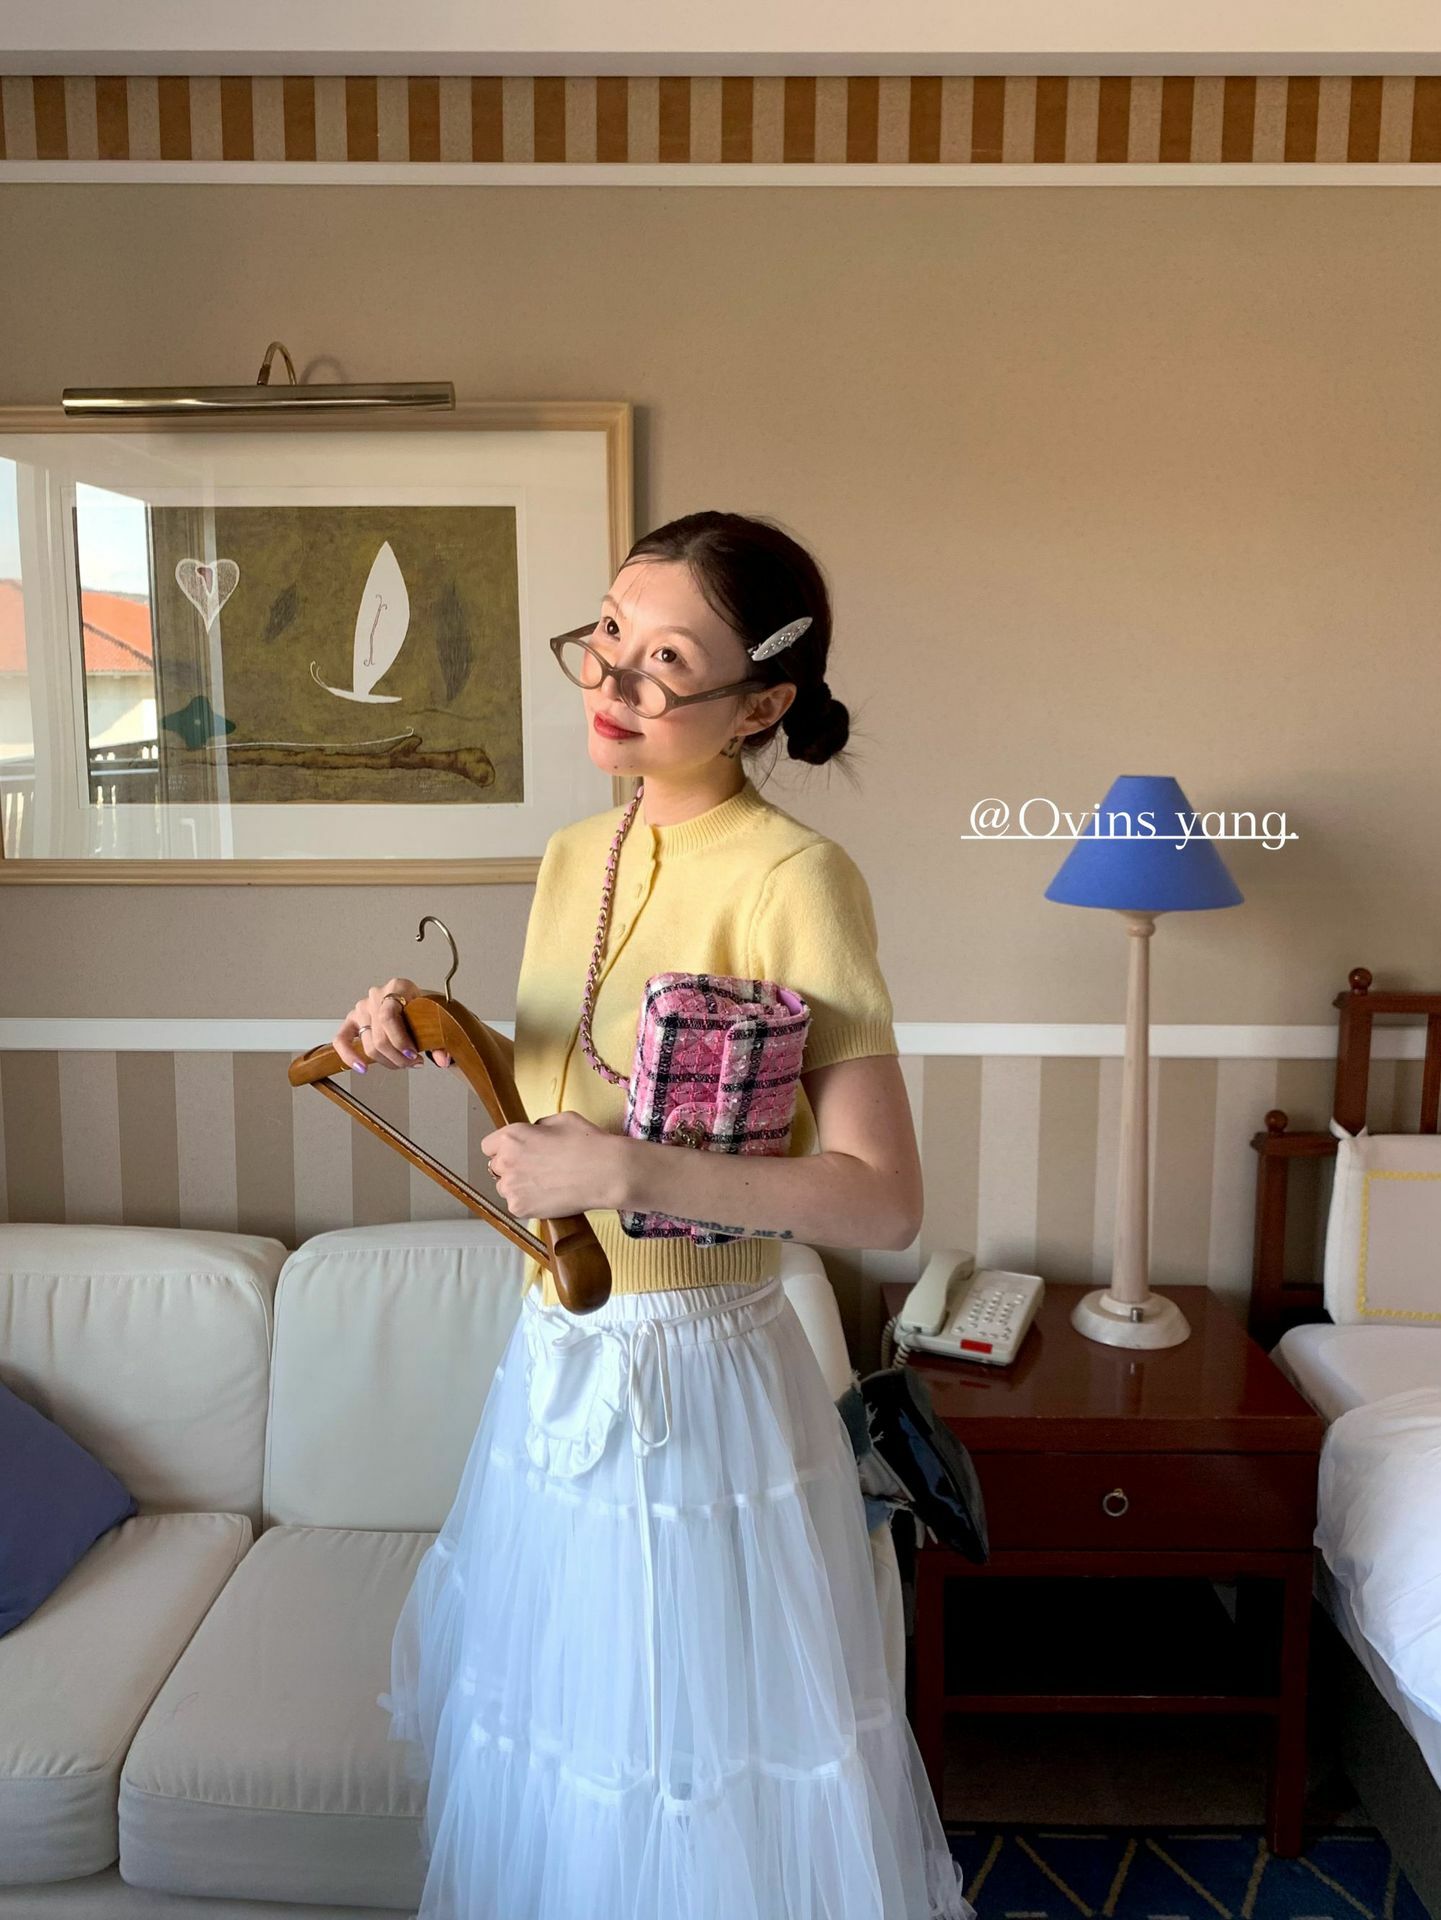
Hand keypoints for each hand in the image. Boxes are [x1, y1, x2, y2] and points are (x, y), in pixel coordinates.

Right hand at [330, 977, 451, 1072]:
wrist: (419, 1002)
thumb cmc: (425, 1008)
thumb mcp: (437, 1018)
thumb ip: (441, 1040)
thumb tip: (443, 1060)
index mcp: (398, 987)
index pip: (389, 1016)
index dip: (400, 1040)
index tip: (413, 1054)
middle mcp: (377, 995)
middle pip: (380, 1036)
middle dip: (397, 1056)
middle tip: (412, 1063)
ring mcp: (363, 1007)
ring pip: (368, 1043)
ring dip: (386, 1060)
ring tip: (402, 1064)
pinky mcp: (352, 1020)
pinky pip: (342, 1039)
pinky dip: (349, 1055)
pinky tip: (362, 1067)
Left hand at [479, 1112, 622, 1218]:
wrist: (605, 1173)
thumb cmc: (587, 1144)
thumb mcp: (560, 1120)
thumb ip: (538, 1127)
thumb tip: (533, 1134)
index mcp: (511, 1136)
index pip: (489, 1146)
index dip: (504, 1148)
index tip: (517, 1152)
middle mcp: (505, 1161)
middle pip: (496, 1167)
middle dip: (513, 1167)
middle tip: (537, 1169)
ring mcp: (511, 1187)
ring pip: (505, 1188)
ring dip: (519, 1186)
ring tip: (545, 1185)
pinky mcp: (520, 1208)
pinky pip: (517, 1205)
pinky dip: (529, 1203)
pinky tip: (549, 1196)